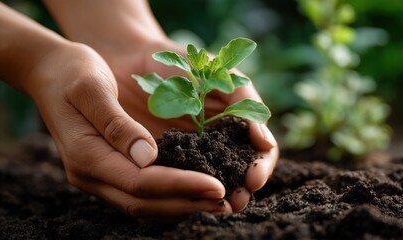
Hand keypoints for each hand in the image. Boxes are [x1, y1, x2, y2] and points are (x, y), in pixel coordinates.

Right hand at [27, 42, 231, 220]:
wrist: (51, 72)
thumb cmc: (72, 73)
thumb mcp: (92, 89)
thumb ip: (117, 124)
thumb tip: (148, 157)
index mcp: (87, 154)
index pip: (141, 182)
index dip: (181, 186)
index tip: (216, 186)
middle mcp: (91, 174)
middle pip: (144, 203)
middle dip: (187, 203)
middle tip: (225, 202)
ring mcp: (98, 175)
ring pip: (144, 205)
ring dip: (181, 205)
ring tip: (217, 202)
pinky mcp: (109, 169)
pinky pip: (142, 194)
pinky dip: (170, 197)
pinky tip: (193, 191)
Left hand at [97, 38, 279, 211]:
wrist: (137, 60)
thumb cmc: (184, 64)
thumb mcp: (220, 75)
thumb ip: (244, 102)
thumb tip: (265, 141)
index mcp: (236, 126)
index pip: (260, 154)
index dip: (261, 167)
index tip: (253, 178)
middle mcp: (218, 144)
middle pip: (238, 175)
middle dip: (240, 191)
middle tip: (234, 203)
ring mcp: (191, 154)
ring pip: (209, 183)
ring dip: (215, 197)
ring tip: (214, 206)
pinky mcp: (164, 160)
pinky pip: (177, 180)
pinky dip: (183, 191)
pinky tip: (182, 197)